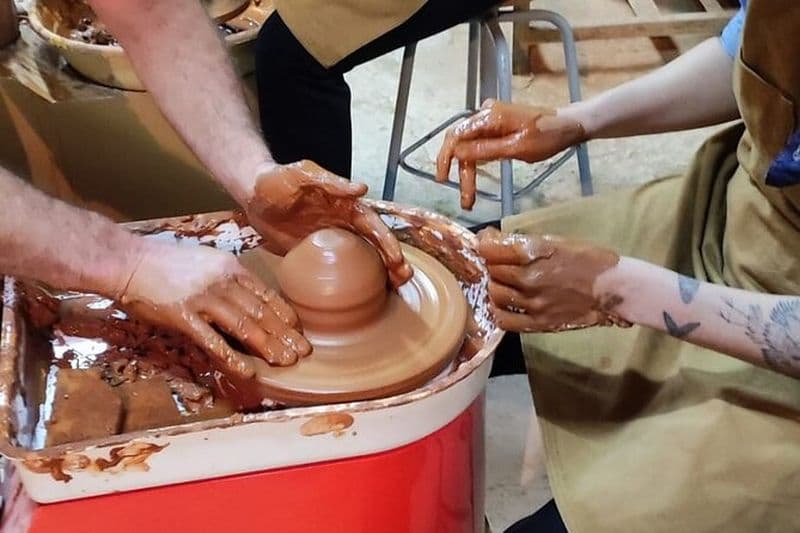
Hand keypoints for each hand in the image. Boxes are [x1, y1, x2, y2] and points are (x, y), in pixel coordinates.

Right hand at [119, 241, 310, 378]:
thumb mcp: (205, 261)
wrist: (127, 261)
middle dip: (284, 334)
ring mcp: (203, 299)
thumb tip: (247, 299)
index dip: (284, 314)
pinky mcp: (183, 317)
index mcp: (230, 267)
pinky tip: (247, 371)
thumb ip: (227, 279)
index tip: (298, 329)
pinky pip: (212, 341)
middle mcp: (222, 282)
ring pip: (244, 326)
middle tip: (302, 353)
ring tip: (285, 362)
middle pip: (260, 312)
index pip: (266, 293)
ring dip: (267, 346)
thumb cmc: (164, 262)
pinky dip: (232, 358)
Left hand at [245, 160, 412, 287]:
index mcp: (344, 206)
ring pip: (361, 259)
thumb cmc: (277, 180)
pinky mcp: (313, 257)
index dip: (387, 241)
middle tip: (404, 279)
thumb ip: (331, 182)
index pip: (372, 226)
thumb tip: (362, 189)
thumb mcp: (302, 175)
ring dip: (379, 273)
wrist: (251, 195)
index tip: (397, 258)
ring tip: (395, 288)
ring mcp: (329, 243)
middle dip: (392, 261)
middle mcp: (342, 225)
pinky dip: (351, 283)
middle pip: (373, 245)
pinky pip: (337, 271)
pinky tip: (362, 297)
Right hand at [436, 100, 585, 209]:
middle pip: (461, 143)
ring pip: (469, 146)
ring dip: (468, 170)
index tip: (443, 180)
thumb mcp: (517, 148)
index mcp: (489, 116)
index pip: (456, 136)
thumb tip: (457, 153)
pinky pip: (479, 143)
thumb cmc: (547, 136)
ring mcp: (491, 119)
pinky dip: (475, 161)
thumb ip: (486, 150)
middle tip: (465, 199)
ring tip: (470, 197)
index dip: (445, 159)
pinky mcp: (497, 125)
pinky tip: (476, 178)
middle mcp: (485, 114)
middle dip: (460, 172)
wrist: (569, 125)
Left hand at [477, 227, 628, 331]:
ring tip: (505, 281)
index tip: (487, 242)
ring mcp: (532, 304)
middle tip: (500, 261)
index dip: (484, 244)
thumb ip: (523, 243)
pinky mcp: (538, 323)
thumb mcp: (555, 241)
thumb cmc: (586, 259)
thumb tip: (492, 240)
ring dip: (496, 285)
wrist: (611, 288)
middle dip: (492, 264)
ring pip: (495, 294)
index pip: (490, 250)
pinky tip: (506, 303)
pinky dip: (499, 310)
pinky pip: (504, 320)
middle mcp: (529, 279)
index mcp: (533, 254)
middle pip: (491, 271)